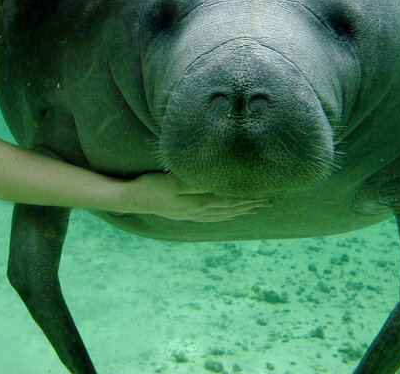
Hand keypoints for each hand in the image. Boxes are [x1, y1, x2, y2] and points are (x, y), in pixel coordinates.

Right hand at [119, 172, 271, 221]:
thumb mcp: (173, 181)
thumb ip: (195, 182)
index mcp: (198, 202)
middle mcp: (198, 210)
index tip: (265, 196)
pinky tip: (225, 215)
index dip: (248, 198)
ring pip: (221, 214)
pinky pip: (209, 217)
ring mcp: (190, 214)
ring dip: (238, 212)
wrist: (131, 199)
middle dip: (249, 205)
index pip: (230, 200)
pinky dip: (222, 216)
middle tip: (267, 203)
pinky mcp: (183, 213)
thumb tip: (218, 182)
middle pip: (229, 209)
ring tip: (252, 210)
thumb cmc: (151, 186)